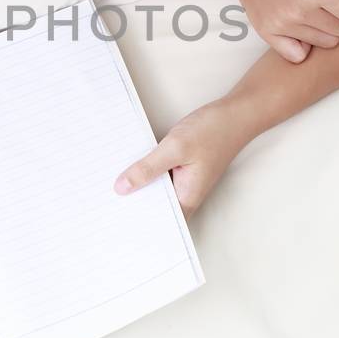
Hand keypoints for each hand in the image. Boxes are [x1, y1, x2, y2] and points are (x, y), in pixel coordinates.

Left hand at [114, 100, 251, 214]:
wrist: (236, 114)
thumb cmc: (213, 131)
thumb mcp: (175, 148)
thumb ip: (147, 168)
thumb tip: (122, 188)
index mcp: (186, 198)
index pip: (158, 222)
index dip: (137, 224)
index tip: (113, 222)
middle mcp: (185, 194)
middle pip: (154, 206)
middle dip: (132, 203)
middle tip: (102, 200)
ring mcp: (183, 181)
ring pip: (155, 189)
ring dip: (137, 185)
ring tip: (107, 183)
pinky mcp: (180, 168)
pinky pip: (158, 174)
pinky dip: (145, 170)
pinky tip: (127, 164)